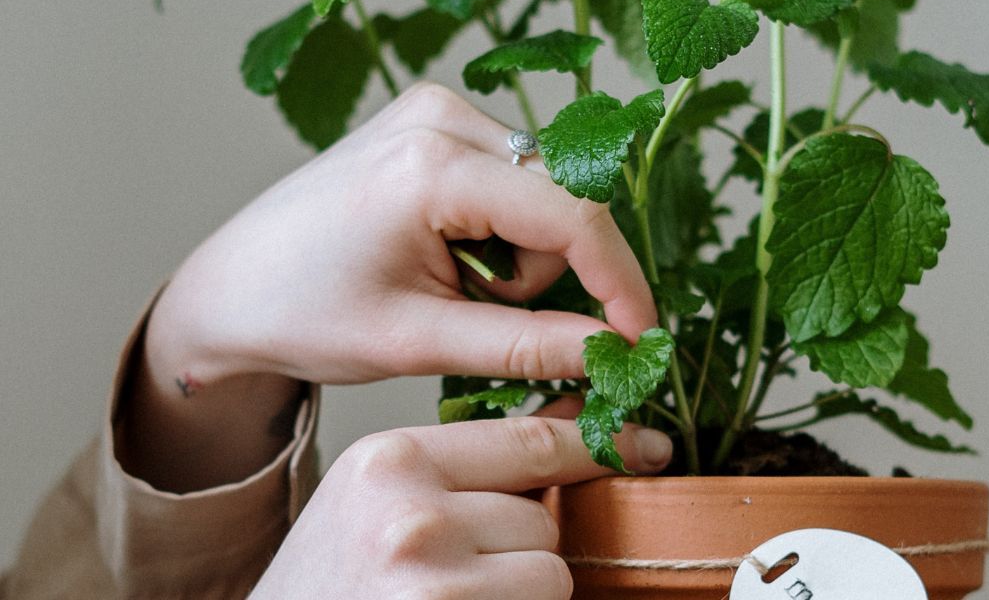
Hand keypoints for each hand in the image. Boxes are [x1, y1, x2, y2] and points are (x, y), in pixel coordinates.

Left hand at [119, 83, 655, 489]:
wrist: (234, 285)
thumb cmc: (305, 312)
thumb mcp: (418, 341)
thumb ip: (527, 344)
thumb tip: (617, 349)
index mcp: (430, 165)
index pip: (570, 214)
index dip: (619, 281)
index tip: (639, 340)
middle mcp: (439, 115)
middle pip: (560, 197)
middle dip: (546, 271)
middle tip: (481, 311)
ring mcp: (432, 108)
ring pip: (541, 188)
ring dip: (521, 252)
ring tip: (452, 284)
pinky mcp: (430, 118)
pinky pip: (510, 174)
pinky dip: (500, 226)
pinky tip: (447, 249)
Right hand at [250, 414, 672, 599]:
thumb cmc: (330, 583)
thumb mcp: (380, 499)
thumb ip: (466, 465)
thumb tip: (573, 422)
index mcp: (390, 459)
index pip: (527, 440)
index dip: (593, 443)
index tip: (644, 444)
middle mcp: (411, 512)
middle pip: (539, 513)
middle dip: (524, 542)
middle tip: (458, 568)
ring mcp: (434, 580)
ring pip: (548, 570)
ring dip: (520, 590)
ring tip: (449, 598)